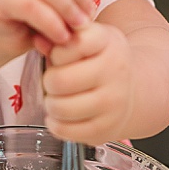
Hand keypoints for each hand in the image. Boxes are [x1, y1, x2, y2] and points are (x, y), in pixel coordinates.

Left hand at [43, 22, 134, 144]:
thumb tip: (39, 41)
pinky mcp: (107, 128)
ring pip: (61, 108)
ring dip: (51, 104)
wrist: (129, 90)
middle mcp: (115, 71)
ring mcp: (113, 102)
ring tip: (56, 98)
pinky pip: (65, 130)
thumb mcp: (85, 40)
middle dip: (49, 82)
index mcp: (108, 42)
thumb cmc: (98, 61)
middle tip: (53, 82)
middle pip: (60, 80)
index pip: (75, 44)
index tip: (60, 55)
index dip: (57, 51)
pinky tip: (60, 116)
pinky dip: (55, 124)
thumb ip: (60, 39)